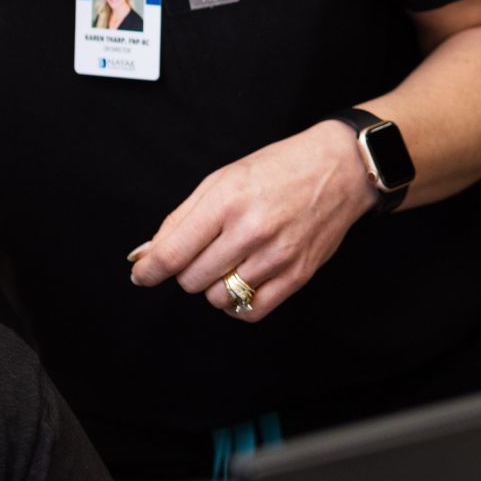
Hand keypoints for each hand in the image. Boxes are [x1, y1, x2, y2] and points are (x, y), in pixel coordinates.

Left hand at [127, 120, 377, 321]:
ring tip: (228, 261)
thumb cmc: (277, 169)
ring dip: (213, 286)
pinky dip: (237, 304)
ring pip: (218, 298)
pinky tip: (240, 282)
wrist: (338, 170)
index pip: (172, 253)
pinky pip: (250, 311)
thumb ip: (180, 219)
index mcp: (226, 201)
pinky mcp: (297, 276)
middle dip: (186, 270)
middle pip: (191, 279)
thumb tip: (144, 255)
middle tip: (203, 250)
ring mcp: (276, 256)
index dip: (148, 270)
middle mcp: (251, 231)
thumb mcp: (222, 179)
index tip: (141, 274)